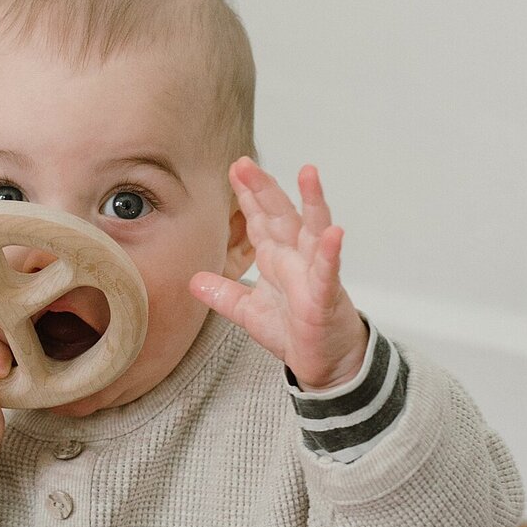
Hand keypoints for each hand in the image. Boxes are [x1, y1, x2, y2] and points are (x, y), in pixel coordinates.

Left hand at [190, 158, 368, 390]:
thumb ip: (223, 294)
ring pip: (313, 231)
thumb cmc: (294, 331)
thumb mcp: (248, 312)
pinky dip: (331, 252)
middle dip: (264, 188)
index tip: (234, 169)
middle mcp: (296, 258)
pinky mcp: (326, 296)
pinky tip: (333, 233)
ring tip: (308, 173)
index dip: (248, 195)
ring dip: (312, 202)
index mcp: (276, 258)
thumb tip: (194, 281)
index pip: (259, 219)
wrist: (323, 362)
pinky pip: (329, 271)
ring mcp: (313, 273)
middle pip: (281, 215)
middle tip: (246, 163)